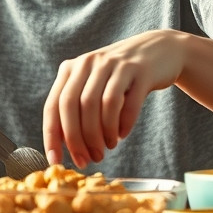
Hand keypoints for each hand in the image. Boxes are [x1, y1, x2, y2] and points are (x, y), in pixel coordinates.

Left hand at [43, 30, 187, 167]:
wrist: (160, 50)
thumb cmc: (120, 77)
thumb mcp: (93, 84)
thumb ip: (76, 108)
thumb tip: (65, 144)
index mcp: (71, 68)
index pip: (53, 105)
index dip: (52, 136)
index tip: (55, 161)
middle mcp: (89, 63)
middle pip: (74, 106)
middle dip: (78, 139)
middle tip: (88, 159)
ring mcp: (115, 64)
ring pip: (99, 105)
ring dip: (101, 134)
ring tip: (107, 148)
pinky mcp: (139, 71)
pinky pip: (127, 103)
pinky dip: (122, 124)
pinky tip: (122, 134)